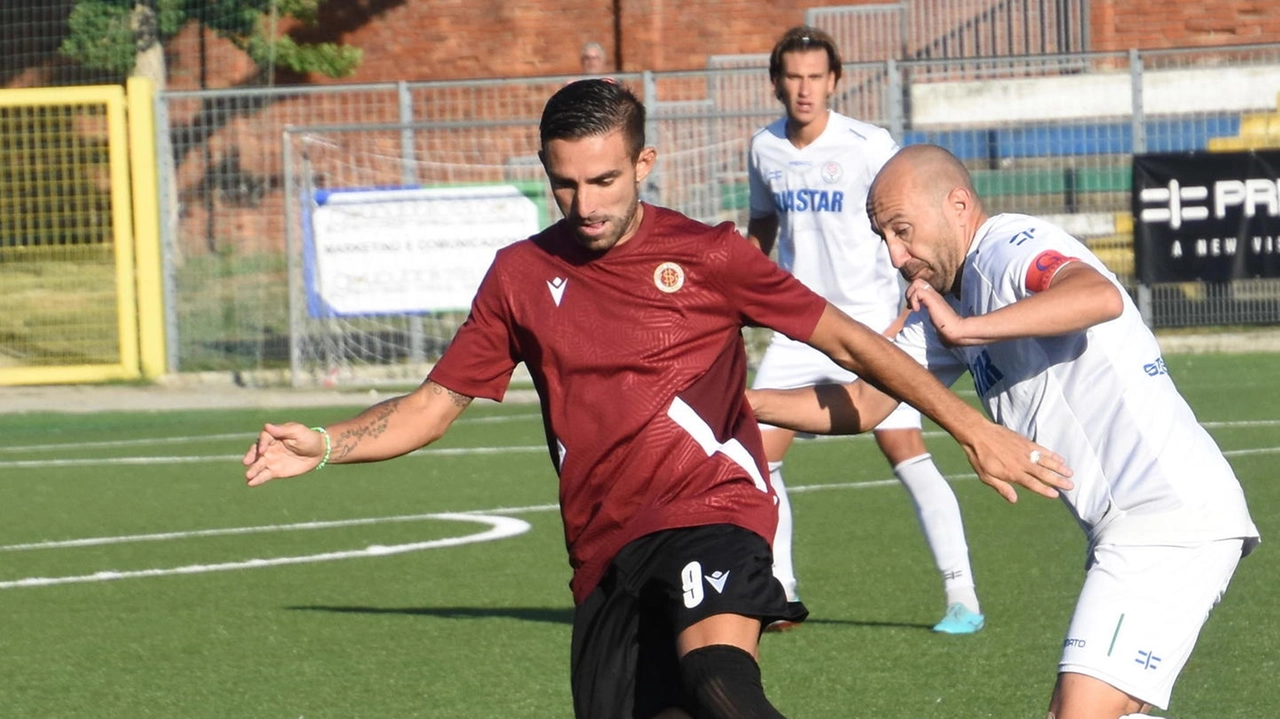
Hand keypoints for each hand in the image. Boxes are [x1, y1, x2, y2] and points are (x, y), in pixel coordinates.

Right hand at [242, 422, 325, 486]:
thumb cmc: (308, 438)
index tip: (262, 450)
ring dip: (252, 470)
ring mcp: (271, 460)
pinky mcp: (275, 471)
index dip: (261, 444)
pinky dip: (257, 479)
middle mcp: (269, 448)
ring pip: (259, 465)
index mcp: (273, 436)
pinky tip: (251, 483)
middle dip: (251, 456)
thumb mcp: (297, 431)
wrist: (318, 453)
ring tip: (248, 475)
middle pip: (256, 452)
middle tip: (246, 462)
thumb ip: (282, 430)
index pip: (263, 438)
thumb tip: (266, 426)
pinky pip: (264, 475)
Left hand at [905, 279, 966, 346]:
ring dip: (910, 295)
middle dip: (910, 292)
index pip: (922, 287)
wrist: (956, 330)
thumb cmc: (948, 331)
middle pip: (918, 281)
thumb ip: (930, 320)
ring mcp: (934, 296)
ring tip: (914, 307)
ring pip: (917, 282)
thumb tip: (921, 334)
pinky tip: (917, 310)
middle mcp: (934, 295)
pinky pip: (917, 292)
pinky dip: (913, 300)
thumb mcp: (935, 322)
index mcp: (935, 299)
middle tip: (912, 306)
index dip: (913, 295)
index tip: (914, 309)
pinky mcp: (932, 299)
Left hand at [957, 422, 1072, 502]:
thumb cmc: (979, 457)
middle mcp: (1021, 463)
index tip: (1056, 494)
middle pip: (1043, 473)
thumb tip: (1014, 500)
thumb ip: (1002, 487)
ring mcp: (1024, 451)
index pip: (1032, 484)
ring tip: (1070, 473)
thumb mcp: (986, 476)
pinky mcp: (1024, 442)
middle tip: (1071, 485)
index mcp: (1012, 473)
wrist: (978, 433)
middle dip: (1058, 480)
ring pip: (1045, 460)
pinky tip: (1059, 458)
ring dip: (1059, 467)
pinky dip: (1051, 454)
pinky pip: (1041, 449)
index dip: (1044, 490)